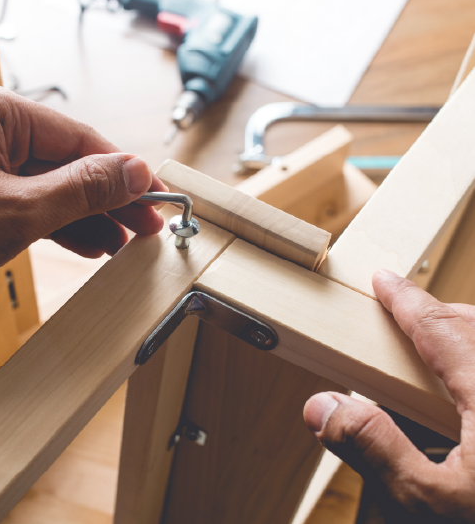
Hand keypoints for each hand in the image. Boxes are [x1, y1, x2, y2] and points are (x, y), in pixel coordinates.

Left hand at [0, 79, 166, 285]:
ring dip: (90, 218)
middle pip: (70, 164)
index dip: (124, 172)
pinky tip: (89, 244)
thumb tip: (136, 171)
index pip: (80, 139)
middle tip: (146, 228)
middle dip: (110, 201)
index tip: (155, 197)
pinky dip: (60, 226)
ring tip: (122, 244)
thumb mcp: (17, 210)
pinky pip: (32, 204)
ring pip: (53, 188)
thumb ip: (84, 189)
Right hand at [304, 269, 474, 522]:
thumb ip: (372, 449)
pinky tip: (465, 393)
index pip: (438, 327)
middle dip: (438, 312)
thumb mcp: (430, 504)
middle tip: (406, 313)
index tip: (382, 279)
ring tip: (438, 345)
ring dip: (466, 334)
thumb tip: (320, 406)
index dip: (404, 300)